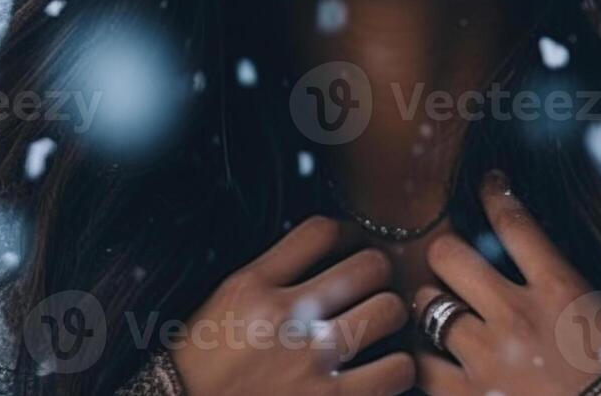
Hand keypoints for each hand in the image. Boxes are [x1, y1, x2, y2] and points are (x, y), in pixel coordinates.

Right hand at [171, 216, 414, 395]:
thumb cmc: (202, 365)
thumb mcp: (221, 304)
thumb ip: (268, 274)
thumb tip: (320, 248)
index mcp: (252, 286)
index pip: (320, 231)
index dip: (347, 233)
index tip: (351, 245)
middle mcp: (284, 318)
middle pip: (369, 265)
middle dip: (378, 273)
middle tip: (373, 286)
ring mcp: (309, 362)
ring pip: (389, 311)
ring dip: (390, 316)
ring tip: (380, 325)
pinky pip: (397, 371)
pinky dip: (398, 367)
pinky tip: (383, 368)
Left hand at [414, 172, 600, 395]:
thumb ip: (566, 286)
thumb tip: (537, 256)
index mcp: (560, 291)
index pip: (515, 223)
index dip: (495, 194)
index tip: (488, 183)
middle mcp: (517, 317)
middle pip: (449, 254)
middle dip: (445, 255)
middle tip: (451, 267)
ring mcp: (487, 360)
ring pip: (426, 306)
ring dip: (430, 307)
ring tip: (438, 316)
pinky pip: (420, 367)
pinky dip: (421, 360)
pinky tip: (428, 358)